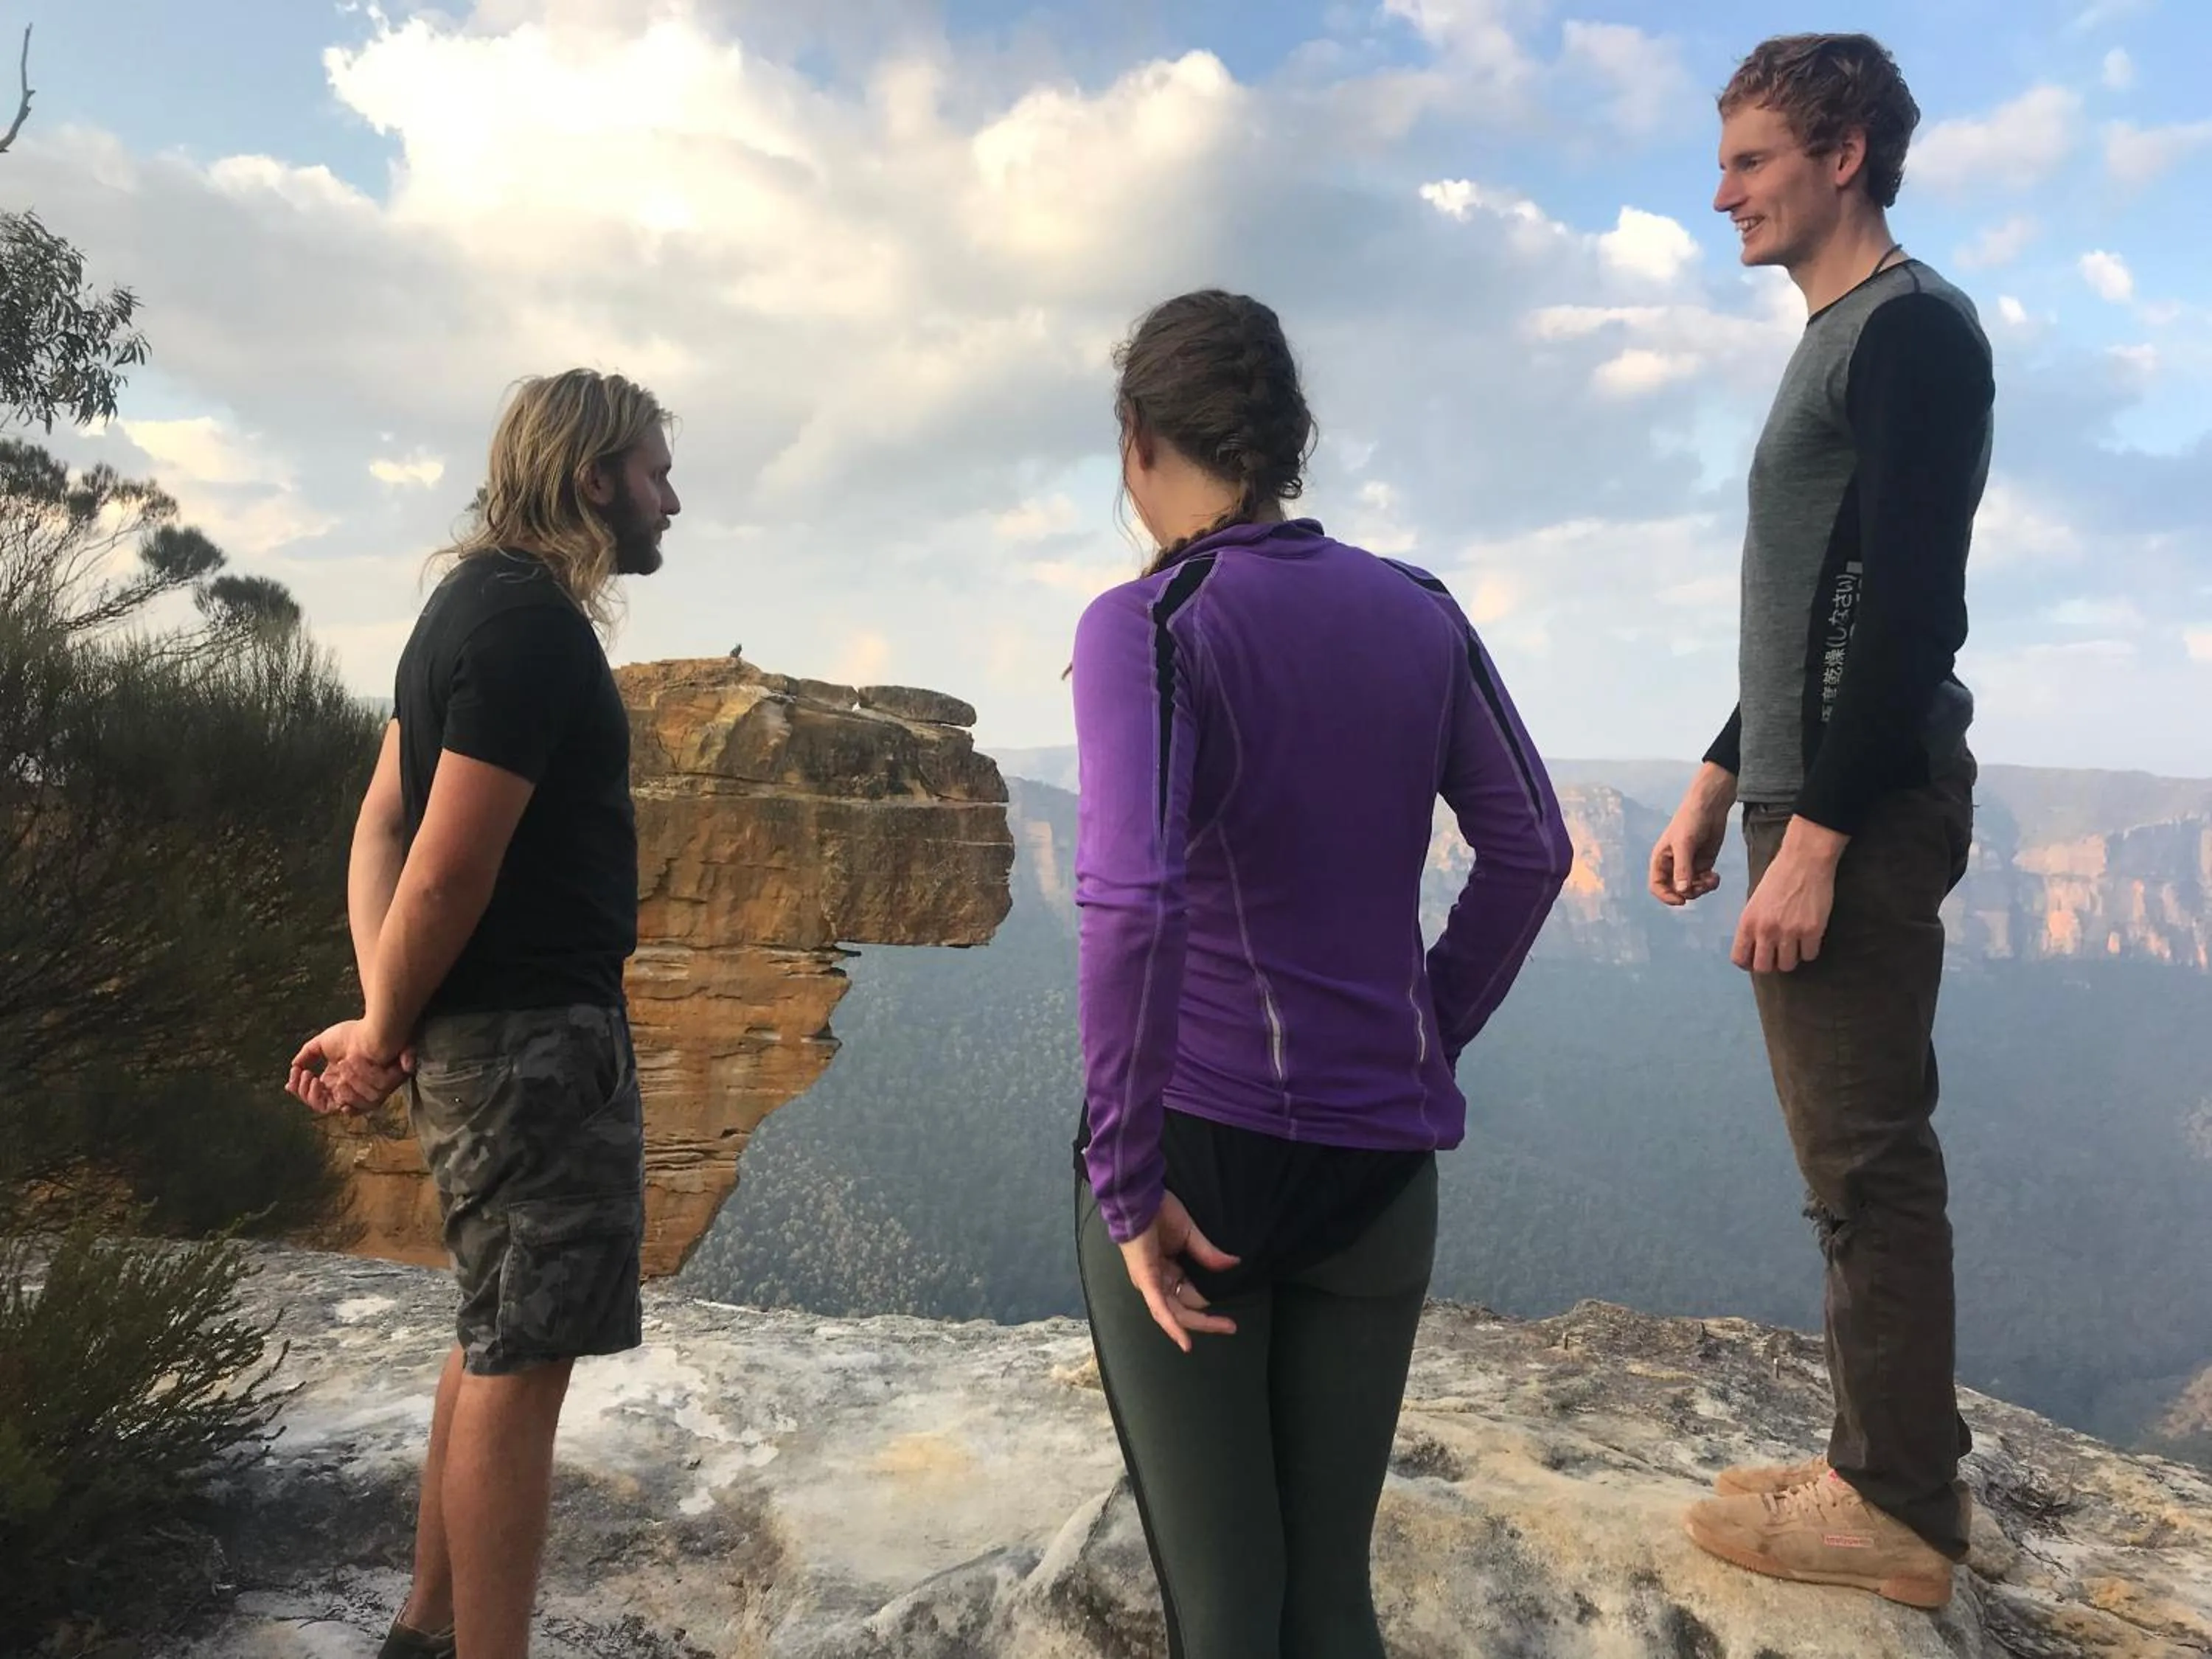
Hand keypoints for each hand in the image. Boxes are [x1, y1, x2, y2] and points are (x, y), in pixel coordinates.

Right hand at [287, 1020, 411, 1115]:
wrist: (374, 1033)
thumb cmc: (354, 1035)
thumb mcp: (324, 1043)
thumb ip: (308, 1054)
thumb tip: (294, 1066)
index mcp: (335, 1079)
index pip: (315, 1095)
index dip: (300, 1092)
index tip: (290, 1082)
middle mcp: (345, 1089)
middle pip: (319, 1105)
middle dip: (305, 1093)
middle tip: (304, 1075)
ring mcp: (357, 1093)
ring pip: (330, 1107)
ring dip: (318, 1092)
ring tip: (315, 1077)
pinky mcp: (368, 1096)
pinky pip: (350, 1108)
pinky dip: (338, 1096)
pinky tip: (333, 1083)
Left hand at [1119, 1191, 1240, 1352]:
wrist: (1139, 1199)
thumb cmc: (1159, 1212)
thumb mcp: (1189, 1235)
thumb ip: (1208, 1253)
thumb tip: (1234, 1263)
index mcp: (1166, 1271)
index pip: (1190, 1295)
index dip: (1208, 1300)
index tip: (1226, 1302)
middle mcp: (1157, 1282)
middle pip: (1184, 1309)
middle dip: (1207, 1320)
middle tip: (1231, 1326)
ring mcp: (1150, 1284)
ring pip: (1175, 1313)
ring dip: (1199, 1323)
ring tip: (1224, 1327)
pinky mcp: (1146, 1281)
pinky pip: (1160, 1308)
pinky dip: (1172, 1325)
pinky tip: (1185, 1341)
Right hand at [1649, 763, 1737, 906]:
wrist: (1710, 807)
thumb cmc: (1690, 820)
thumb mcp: (1685, 844)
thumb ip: (1683, 868)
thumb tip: (1682, 891)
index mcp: (1661, 860)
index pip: (1657, 886)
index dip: (1667, 896)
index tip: (1681, 901)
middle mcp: (1673, 865)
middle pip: (1677, 891)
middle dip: (1690, 892)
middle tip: (1703, 884)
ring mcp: (1689, 866)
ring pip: (1692, 889)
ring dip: (1703, 889)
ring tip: (1713, 879)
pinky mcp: (1703, 865)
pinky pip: (1704, 883)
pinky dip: (1710, 884)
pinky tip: (1716, 876)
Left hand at [1731, 817, 1848, 972]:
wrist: (1804, 861)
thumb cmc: (1777, 878)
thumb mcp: (1755, 902)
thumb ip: (1753, 925)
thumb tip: (1754, 948)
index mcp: (1747, 922)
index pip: (1739, 958)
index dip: (1747, 963)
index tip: (1756, 959)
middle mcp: (1766, 930)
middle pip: (1764, 968)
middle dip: (1770, 964)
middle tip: (1777, 954)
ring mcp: (1790, 932)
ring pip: (1788, 965)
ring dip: (1790, 958)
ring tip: (1794, 945)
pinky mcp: (1812, 931)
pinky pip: (1809, 955)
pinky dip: (1809, 950)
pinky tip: (1808, 939)